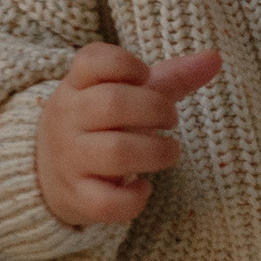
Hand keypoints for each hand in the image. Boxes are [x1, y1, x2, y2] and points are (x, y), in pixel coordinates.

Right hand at [35, 42, 221, 227]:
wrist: (45, 173)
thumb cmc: (100, 125)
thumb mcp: (126, 96)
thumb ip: (171, 77)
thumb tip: (215, 57)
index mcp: (77, 86)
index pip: (92, 60)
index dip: (126, 63)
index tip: (144, 76)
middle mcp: (68, 119)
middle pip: (112, 104)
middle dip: (156, 109)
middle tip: (170, 120)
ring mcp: (70, 160)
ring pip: (116, 153)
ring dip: (157, 152)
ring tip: (169, 152)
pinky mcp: (77, 197)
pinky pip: (107, 203)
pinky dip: (134, 199)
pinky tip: (144, 187)